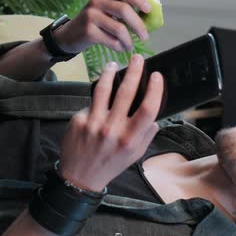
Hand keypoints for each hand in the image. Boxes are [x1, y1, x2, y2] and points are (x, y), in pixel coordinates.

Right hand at [54, 0, 161, 52]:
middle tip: (145, 36)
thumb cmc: (97, 22)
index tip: (148, 9)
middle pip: (124, 10)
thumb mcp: (112, 9)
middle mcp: (96, 1)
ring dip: (129, 40)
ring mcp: (91, 15)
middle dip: (138, 25)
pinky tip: (120, 48)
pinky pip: (111, 40)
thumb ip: (133, 1)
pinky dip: (119, 46)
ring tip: (131, 46)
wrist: (71, 35)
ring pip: (119, 28)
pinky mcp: (88, 31)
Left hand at [58, 54, 163, 191]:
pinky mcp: (78, 120)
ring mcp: (94, 124)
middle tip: (137, 58)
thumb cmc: (112, 164)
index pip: (148, 109)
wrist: (80, 177)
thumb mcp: (135, 155)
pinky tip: (99, 94)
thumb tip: (154, 117)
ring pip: (103, 90)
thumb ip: (146, 135)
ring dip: (109, 73)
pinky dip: (96, 97)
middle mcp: (113, 130)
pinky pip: (91, 103)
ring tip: (113, 64)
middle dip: (134, 71)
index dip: (154, 90)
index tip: (156, 76)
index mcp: (131, 139)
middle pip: (127, 93)